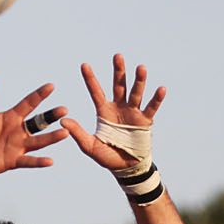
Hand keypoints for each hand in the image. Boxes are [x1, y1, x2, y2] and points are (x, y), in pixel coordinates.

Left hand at [0, 79, 68, 182]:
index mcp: (10, 117)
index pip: (28, 103)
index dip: (39, 94)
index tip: (51, 85)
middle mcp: (17, 131)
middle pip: (39, 122)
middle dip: (51, 115)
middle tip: (64, 110)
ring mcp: (17, 146)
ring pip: (39, 141)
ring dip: (52, 137)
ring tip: (65, 133)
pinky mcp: (13, 161)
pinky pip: (29, 161)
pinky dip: (39, 162)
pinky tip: (51, 160)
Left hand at [61, 54, 165, 172]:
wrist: (125, 168)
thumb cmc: (107, 156)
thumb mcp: (89, 146)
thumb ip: (78, 133)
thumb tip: (62, 121)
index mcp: (104, 111)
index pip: (96, 91)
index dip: (90, 78)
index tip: (83, 64)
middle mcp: (119, 107)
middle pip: (119, 85)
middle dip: (118, 71)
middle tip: (117, 56)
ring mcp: (133, 112)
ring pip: (136, 93)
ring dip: (139, 80)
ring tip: (141, 68)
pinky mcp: (145, 121)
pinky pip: (151, 108)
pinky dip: (156, 99)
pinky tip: (161, 89)